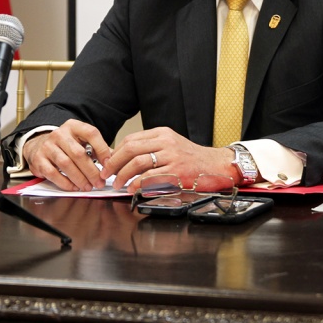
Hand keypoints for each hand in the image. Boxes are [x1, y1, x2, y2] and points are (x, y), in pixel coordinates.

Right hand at [23, 119, 112, 191]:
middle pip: (79, 153)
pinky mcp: (39, 159)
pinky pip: (53, 173)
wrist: (38, 145)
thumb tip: (114, 162)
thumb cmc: (65, 145)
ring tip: (88, 186)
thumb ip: (97, 149)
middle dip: (91, 171)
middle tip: (99, 182)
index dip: (102, 149)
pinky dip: (65, 182)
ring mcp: (47, 146)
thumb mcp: (81, 141)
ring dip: (80, 178)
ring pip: (66, 164)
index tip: (109, 164)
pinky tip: (74, 187)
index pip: (91, 133)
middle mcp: (59, 134)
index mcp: (74, 126)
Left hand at [100, 126, 237, 193]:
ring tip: (118, 184)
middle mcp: (166, 142)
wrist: (216, 165)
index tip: (108, 163)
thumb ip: (151, 148)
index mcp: (163, 133)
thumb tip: (124, 159)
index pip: (131, 139)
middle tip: (106, 174)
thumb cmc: (193, 158)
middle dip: (113, 163)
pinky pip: (150, 177)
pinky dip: (137, 184)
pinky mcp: (176, 172)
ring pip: (137, 162)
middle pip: (130, 148)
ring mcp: (172, 156)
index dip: (115, 152)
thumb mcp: (172, 144)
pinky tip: (132, 189)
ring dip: (123, 175)